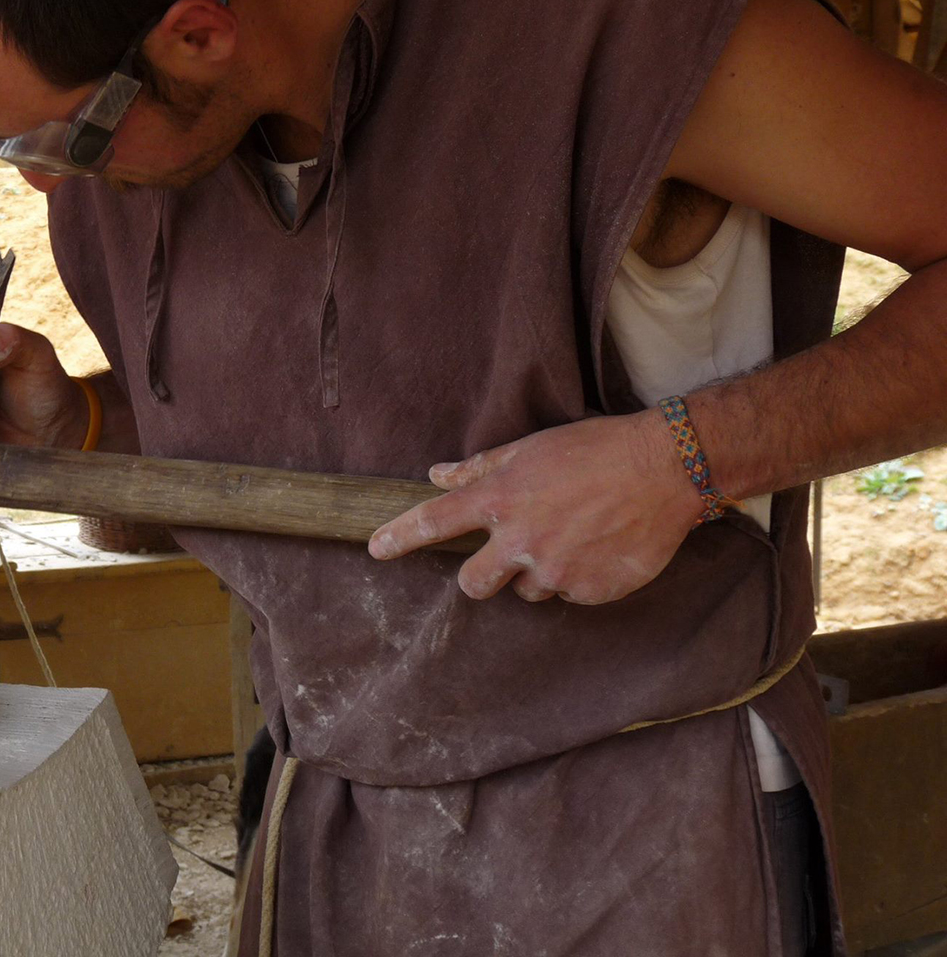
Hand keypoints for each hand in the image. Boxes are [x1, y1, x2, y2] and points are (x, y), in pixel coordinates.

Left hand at [368, 411, 706, 603]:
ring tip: (572, 536)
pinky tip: (598, 547)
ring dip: (537, 572)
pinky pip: (568, 593)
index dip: (400, 537)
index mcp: (500, 499)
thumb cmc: (595, 449)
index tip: (376, 549)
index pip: (434, 522)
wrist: (667, 468)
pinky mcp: (587, 590)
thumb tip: (436, 475)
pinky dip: (577, 576)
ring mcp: (554, 569)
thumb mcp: (531, 448)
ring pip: (526, 590)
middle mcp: (520, 539)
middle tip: (503, 558)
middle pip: (473, 585)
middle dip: (481, 577)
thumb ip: (480, 469)